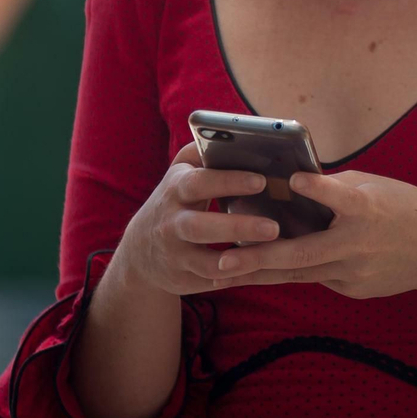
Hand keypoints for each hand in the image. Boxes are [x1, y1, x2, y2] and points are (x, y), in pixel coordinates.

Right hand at [112, 143, 283, 296]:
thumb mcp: (181, 172)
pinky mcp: (183, 280)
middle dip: (237, 226)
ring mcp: (175, 255)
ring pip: (207, 262)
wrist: (142, 249)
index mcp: (175, 189)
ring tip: (274, 253)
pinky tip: (264, 271)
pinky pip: (213, 283)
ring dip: (241, 260)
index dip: (228, 181)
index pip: (200, 182)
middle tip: (274, 227)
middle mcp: (170, 223)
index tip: (261, 179)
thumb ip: (203, 151)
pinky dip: (238, 278)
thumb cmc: (176, 200)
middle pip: (200, 227)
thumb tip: (239, 134)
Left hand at [208, 169, 416, 298]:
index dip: (318, 188)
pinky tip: (253, 271)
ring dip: (257, 274)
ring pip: (298, 274)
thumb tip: (292, 184)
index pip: (341, 198)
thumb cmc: (403, 208)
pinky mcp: (352, 289)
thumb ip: (334, 189)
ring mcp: (353, 273)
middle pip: (303, 253)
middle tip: (223, 259)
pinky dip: (285, 272)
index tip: (292, 178)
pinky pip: (314, 277)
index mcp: (367, 210)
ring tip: (219, 274)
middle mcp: (357, 245)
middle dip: (259, 257)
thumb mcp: (373, 187)